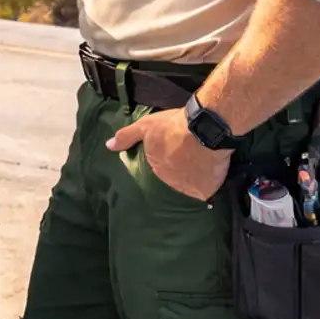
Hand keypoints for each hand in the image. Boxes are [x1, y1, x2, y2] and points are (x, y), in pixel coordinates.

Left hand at [107, 108, 231, 202]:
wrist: (205, 129)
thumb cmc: (173, 127)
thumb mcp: (146, 126)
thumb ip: (127, 137)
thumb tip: (109, 146)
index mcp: (155, 168)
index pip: (158, 172)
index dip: (166, 163)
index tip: (173, 157)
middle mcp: (169, 183)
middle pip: (173, 181)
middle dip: (178, 173)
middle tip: (188, 160)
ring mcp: (187, 189)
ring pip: (189, 188)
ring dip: (193, 180)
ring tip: (199, 168)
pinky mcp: (206, 190)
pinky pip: (206, 192)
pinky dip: (207, 186)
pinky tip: (210, 176)